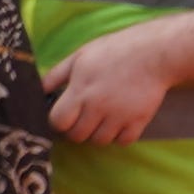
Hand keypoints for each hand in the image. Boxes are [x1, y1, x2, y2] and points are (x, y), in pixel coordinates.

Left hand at [45, 29, 179, 147]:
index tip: (62, 115)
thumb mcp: (79, 56)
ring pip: (99, 141)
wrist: (153, 53)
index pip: (58, 121)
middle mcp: (98, 107)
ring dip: (96, 134)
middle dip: (75, 129)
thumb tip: (39, 90)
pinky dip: (118, 136)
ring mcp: (119, 116)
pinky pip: (122, 141)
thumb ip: (56, 75)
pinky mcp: (139, 121)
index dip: (57, 120)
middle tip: (81, 118)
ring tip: (99, 119)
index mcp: (80, 90)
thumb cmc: (113, 51)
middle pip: (77, 135)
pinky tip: (117, 123)